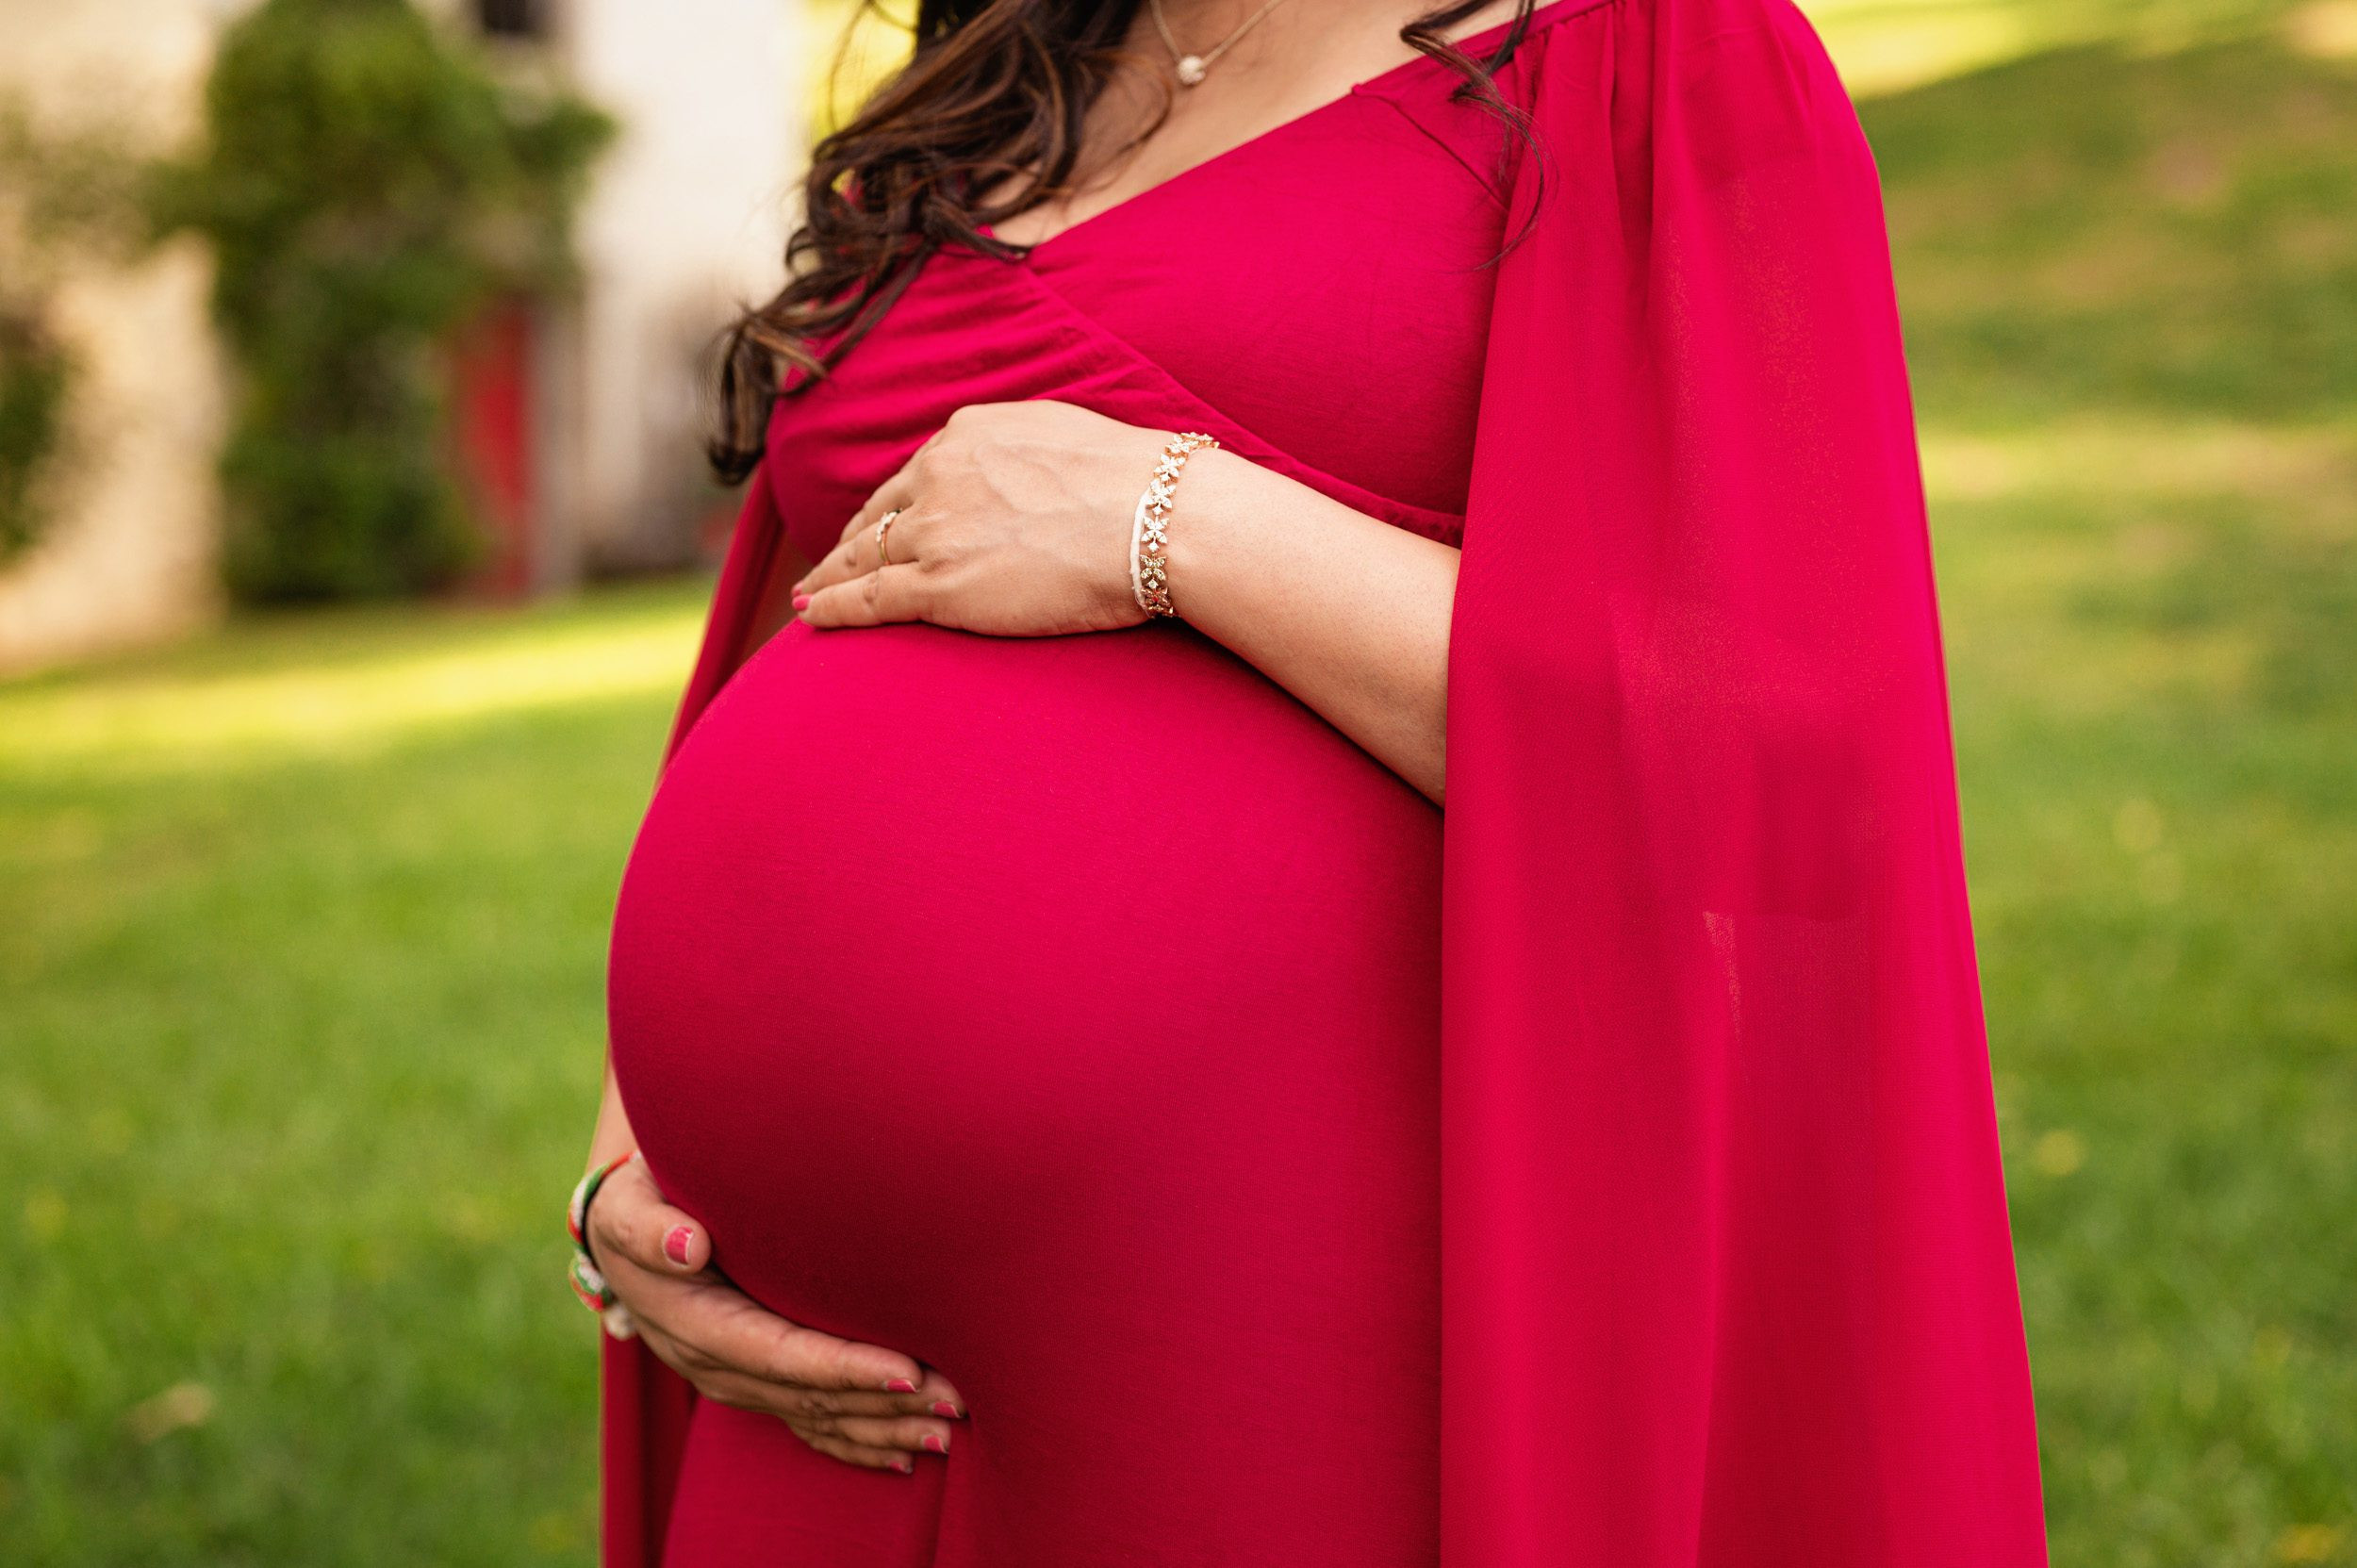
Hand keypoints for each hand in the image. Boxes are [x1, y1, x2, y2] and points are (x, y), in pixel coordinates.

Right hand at [586, 1157, 964, 1472]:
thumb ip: (651, 1228)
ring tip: (948, 1431)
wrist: (622, 1234)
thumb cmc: (639, 1204)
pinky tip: (905, 1453)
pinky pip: (807, 1424)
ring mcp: (734, 1381)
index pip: (781, 1354)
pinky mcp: (752, 1383)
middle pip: (811, 1397)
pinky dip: (856, 1443)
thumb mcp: (629, 1207)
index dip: (844, 1367)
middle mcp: (716, 1364)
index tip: (907, 1370)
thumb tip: (689, 1247)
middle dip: (885, 1403)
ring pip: (817, 1418)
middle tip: (956, 1400)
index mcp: (693, 1323)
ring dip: (883, 1428)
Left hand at [790, 400, 1177, 633]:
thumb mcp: (1062, 435)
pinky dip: (831, 608)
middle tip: (831, 562)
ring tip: (809, 596)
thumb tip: (1024, 465)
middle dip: (851, 540)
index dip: (893, 505)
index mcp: (967, 438)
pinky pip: (867, 599)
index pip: (915, 476)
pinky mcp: (938, 586)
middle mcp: (938, 478)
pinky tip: (809, 617)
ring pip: (861, 557)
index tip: (882, 522)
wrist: (1153, 517)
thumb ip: (1023, 451)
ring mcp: (934, 533)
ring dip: (829, 577)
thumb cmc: (1133, 482)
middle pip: (878, 515)